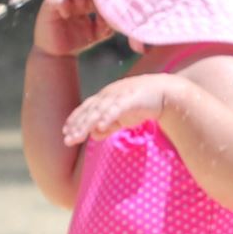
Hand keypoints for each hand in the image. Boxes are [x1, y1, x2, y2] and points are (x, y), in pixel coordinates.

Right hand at [33, 0, 114, 57]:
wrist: (58, 54)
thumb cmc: (79, 40)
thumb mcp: (98, 33)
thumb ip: (107, 25)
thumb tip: (115, 18)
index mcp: (86, 0)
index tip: (109, 3)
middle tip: (97, 4)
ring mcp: (60, 0)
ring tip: (83, 6)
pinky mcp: (48, 7)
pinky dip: (63, 3)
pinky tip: (68, 14)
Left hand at [62, 74, 178, 145]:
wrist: (166, 92)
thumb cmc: (143, 104)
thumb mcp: (123, 117)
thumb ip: (110, 125)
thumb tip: (95, 134)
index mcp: (106, 97)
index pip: (86, 108)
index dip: (75, 119)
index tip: (66, 132)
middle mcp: (109, 94)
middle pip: (89, 111)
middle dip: (77, 126)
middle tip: (68, 140)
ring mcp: (120, 95)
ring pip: (99, 111)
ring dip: (87, 124)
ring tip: (78, 137)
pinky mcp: (131, 99)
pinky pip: (117, 109)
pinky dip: (107, 117)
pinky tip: (100, 127)